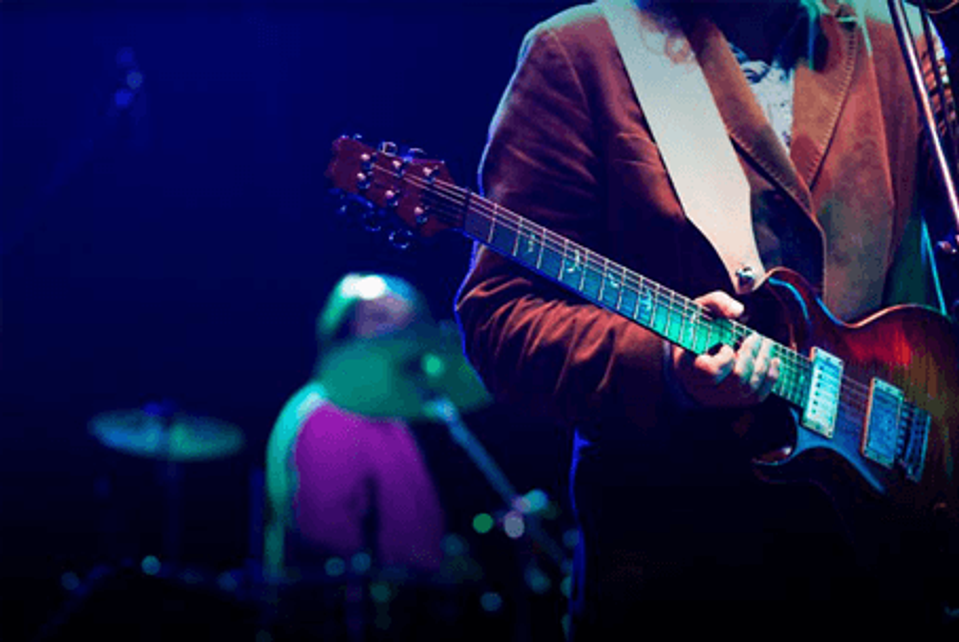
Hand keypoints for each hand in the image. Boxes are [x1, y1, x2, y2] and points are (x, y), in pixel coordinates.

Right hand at [670, 291, 779, 408]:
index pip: (711, 372)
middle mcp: (704, 389)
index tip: (726, 344)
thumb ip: (717, 303)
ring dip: (763, 363)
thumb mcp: (699, 310)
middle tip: (755, 337)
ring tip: (767, 344)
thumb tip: (739, 311)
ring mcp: (721, 398)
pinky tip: (773, 360)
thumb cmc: (696, 331)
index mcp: (689, 368)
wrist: (690, 356)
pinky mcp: (735, 402)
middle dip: (751, 355)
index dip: (725, 358)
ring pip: (750, 388)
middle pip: (737, 380)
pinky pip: (757, 397)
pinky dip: (770, 378)